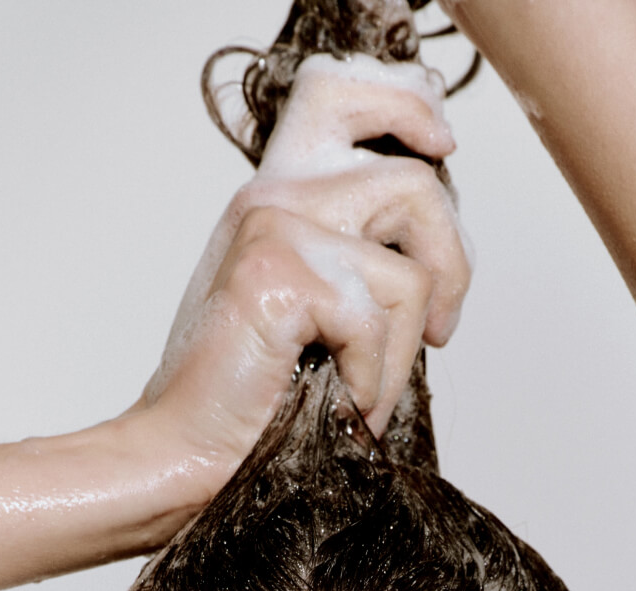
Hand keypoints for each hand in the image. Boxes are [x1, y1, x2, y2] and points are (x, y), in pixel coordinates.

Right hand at [131, 55, 469, 511]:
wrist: (184, 450)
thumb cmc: (247, 394)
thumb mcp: (310, 309)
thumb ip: (353, 256)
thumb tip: (436, 249)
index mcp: (276, 195)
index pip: (340, 95)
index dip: (407, 105)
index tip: (441, 144)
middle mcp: (273, 196)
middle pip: (413, 184)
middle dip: (451, 268)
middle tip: (440, 331)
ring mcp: (272, 229)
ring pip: (408, 274)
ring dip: (401, 354)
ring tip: (361, 394)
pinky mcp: (277, 274)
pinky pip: (378, 321)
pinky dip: (371, 380)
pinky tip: (337, 404)